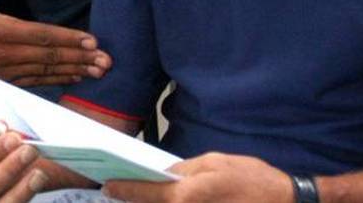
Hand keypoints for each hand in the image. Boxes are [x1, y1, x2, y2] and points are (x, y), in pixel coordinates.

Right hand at [0, 0, 110, 88]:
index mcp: (1, 30)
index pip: (43, 35)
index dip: (69, 39)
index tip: (92, 41)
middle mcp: (7, 54)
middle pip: (50, 57)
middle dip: (80, 59)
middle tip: (107, 62)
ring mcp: (5, 71)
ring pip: (46, 72)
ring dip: (73, 71)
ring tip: (97, 72)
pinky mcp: (2, 81)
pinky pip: (34, 83)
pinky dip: (55, 81)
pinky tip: (72, 78)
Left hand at [103, 153, 293, 202]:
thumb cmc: (252, 181)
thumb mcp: (215, 163)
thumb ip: (184, 169)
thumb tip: (163, 174)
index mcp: (185, 197)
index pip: (145, 194)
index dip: (124, 190)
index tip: (109, 187)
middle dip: (140, 201)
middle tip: (123, 191)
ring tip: (146, 196)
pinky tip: (176, 201)